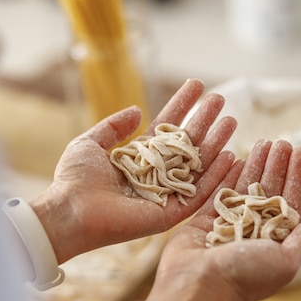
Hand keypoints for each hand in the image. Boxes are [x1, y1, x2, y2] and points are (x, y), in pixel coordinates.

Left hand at [32, 79, 236, 263]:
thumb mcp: (90, 143)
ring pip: (197, 167)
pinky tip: (230, 156)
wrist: (70, 211)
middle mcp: (155, 175)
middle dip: (203, 121)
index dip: (182, 107)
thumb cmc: (74, 179)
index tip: (198, 86)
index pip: (166, 128)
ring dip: (215, 144)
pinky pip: (198, 195)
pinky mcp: (170, 214)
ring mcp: (165, 194)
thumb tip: (136, 109)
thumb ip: (113, 127)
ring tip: (231, 121)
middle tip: (221, 99)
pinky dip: (215, 177)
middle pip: (186, 145)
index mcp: (138, 158)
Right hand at [155, 139, 300, 300]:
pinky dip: (228, 176)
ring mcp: (229, 225)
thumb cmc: (244, 275)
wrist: (196, 285)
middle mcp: (254, 232)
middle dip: (278, 165)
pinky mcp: (205, 222)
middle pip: (269, 190)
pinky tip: (236, 158)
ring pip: (245, 188)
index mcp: (276, 241)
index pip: (292, 201)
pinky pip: (219, 194)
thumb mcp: (284, 260)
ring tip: (263, 142)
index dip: (299, 176)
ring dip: (255, 165)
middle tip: (282, 141)